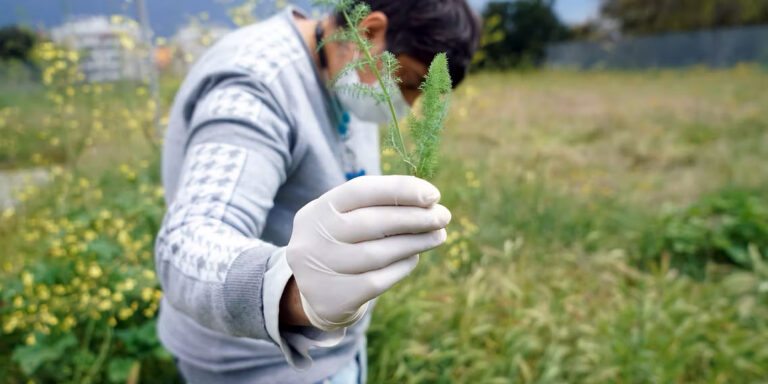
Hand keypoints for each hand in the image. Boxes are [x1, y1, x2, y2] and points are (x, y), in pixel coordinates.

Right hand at [285, 175, 450, 330]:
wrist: (312, 292)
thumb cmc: (341, 243)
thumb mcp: (347, 218)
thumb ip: (380, 206)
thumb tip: (429, 201)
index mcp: (318, 210)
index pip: (361, 190)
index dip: (400, 190)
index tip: (434, 195)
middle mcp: (314, 238)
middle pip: (372, 223)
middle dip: (414, 217)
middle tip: (443, 216)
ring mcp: (321, 270)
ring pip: (378, 253)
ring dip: (415, 242)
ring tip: (438, 235)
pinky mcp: (335, 297)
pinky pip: (378, 280)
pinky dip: (402, 266)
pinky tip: (414, 257)